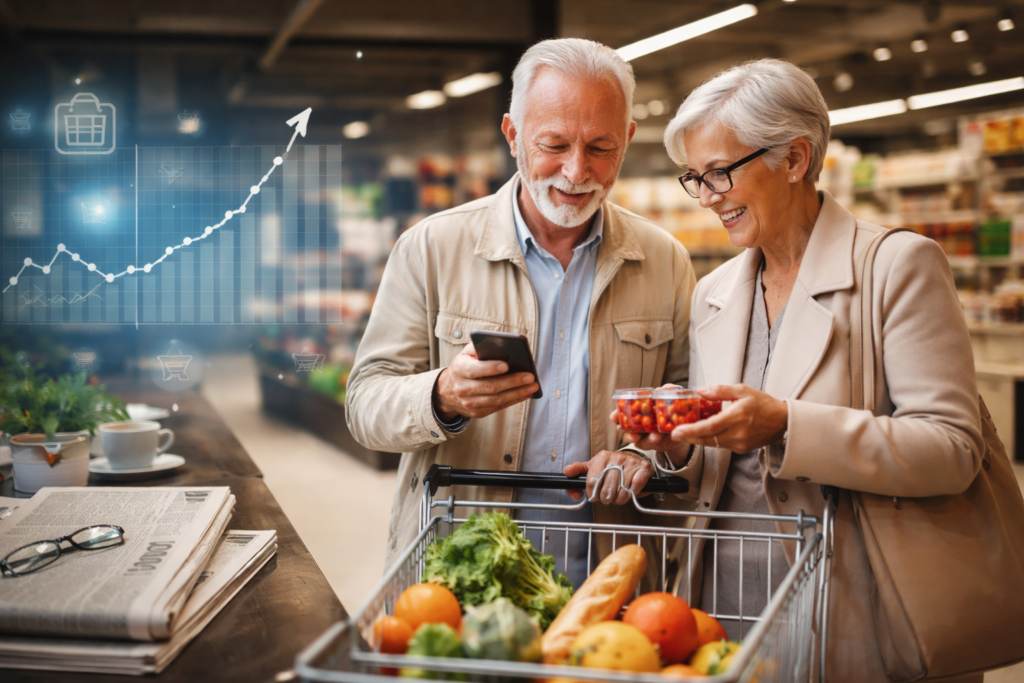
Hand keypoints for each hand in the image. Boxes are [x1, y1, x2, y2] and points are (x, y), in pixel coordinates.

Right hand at [433, 342, 539, 419]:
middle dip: (512, 381)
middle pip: (490, 386)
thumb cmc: (464, 367)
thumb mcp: (465, 353)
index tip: (506, 365)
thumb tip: (499, 344)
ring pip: (496, 399)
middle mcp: (462, 387)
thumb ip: (479, 346)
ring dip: (517, 393)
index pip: (474, 370)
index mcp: (459, 369)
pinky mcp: (477, 412)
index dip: (490, 368)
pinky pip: (498, 408)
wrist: (448, 391)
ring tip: (533, 386)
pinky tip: (525, 394)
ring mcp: (469, 402)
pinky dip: (514, 401)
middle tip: (530, 377)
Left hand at [563, 450, 653, 505]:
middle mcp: (617, 458)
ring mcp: (631, 463)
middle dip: (605, 499)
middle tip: (605, 499)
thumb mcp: (593, 466)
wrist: (633, 459)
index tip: (593, 495)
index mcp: (602, 457)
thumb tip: (567, 472)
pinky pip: (634, 489)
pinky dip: (630, 496)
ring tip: (616, 497)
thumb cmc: (611, 466)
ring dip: (618, 500)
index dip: (591, 493)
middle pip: (606, 489)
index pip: (592, 481)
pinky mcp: (643, 469)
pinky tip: (627, 493)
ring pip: (621, 492)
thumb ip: (578, 471)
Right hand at [611, 384, 693, 463]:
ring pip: (635, 439)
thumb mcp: (671, 396)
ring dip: (641, 438)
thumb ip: (668, 390)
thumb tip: (663, 389)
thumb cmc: (672, 407)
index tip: (613, 417)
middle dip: (626, 431)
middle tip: (631, 433)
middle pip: (625, 429)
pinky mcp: (651, 443)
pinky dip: (651, 441)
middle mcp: (637, 423)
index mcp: (637, 409)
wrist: (683, 424)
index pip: (623, 412)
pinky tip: (657, 437)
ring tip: (653, 436)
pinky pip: (647, 444)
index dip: (616, 414)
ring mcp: (643, 434)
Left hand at [669, 384, 787, 452]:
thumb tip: (701, 390)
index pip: (710, 426)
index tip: (677, 431)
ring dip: (697, 439)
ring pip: (712, 444)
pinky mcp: (740, 449)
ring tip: (683, 434)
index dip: (692, 430)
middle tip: (673, 434)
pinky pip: (720, 445)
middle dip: (689, 437)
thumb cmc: (763, 404)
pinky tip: (701, 434)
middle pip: (708, 439)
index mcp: (738, 416)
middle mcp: (738, 433)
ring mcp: (739, 443)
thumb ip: (720, 390)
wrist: (783, 422)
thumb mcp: (743, 390)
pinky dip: (709, 440)